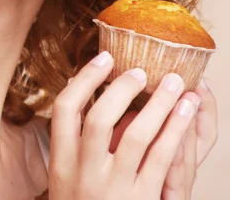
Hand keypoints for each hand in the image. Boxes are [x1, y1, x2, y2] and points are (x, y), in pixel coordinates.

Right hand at [49, 51, 199, 199]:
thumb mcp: (66, 178)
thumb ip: (76, 144)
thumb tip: (102, 101)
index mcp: (60, 161)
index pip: (64, 109)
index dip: (84, 79)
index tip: (103, 59)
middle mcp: (84, 172)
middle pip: (98, 117)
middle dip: (121, 88)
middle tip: (140, 71)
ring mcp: (114, 187)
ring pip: (137, 135)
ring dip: (158, 104)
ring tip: (172, 82)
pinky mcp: (142, 199)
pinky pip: (162, 158)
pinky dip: (175, 130)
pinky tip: (184, 112)